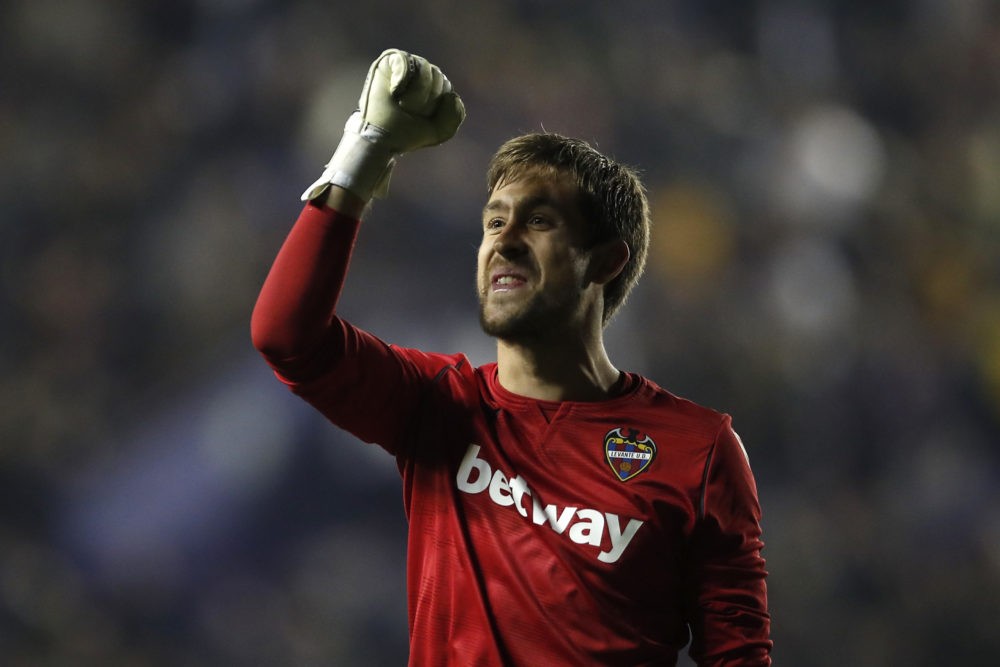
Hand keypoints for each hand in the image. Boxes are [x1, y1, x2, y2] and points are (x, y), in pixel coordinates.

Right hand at [302, 49, 465, 202]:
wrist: (383, 139)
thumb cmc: (407, 133)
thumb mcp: (440, 131)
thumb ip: (455, 116)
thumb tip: (453, 95)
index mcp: (435, 86)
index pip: (446, 87)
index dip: (435, 106)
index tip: (419, 117)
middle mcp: (421, 72)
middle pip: (437, 76)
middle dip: (426, 100)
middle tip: (409, 111)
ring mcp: (405, 65)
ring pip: (424, 69)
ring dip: (415, 93)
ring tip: (402, 103)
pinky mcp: (389, 61)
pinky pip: (404, 60)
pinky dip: (402, 78)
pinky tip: (395, 91)